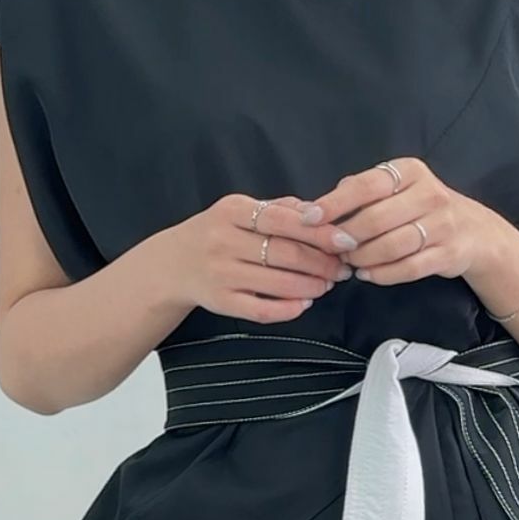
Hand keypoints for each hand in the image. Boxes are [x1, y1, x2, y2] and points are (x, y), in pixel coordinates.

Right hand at [165, 193, 352, 322]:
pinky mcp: (220, 301)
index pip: (283, 220)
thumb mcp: (240, 211)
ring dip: (312, 286)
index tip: (347, 241)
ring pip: (278, 283)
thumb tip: (320, 212)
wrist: (171, 264)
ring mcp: (220, 273)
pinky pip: (261, 310)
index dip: (319, 232)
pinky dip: (288, 309)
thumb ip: (279, 209)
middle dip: (322, 262)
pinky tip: (304, 304)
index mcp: (232, 211)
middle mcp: (223, 241)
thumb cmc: (217, 233)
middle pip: (285, 253)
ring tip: (328, 284)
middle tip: (343, 268)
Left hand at [310, 158, 494, 285]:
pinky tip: (367, 274)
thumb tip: (317, 207)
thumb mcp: (396, 188)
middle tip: (331, 247)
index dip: (334, 203)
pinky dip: (383, 274)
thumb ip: (360, 191)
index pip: (366, 186)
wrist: (474, 231)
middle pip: (376, 219)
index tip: (309, 218)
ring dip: (363, 258)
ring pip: (392, 246)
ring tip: (349, 262)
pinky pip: (408, 268)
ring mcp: (443, 225)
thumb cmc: (421, 207)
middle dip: (347, 237)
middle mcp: (430, 194)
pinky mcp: (448, 254)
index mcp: (411, 171)